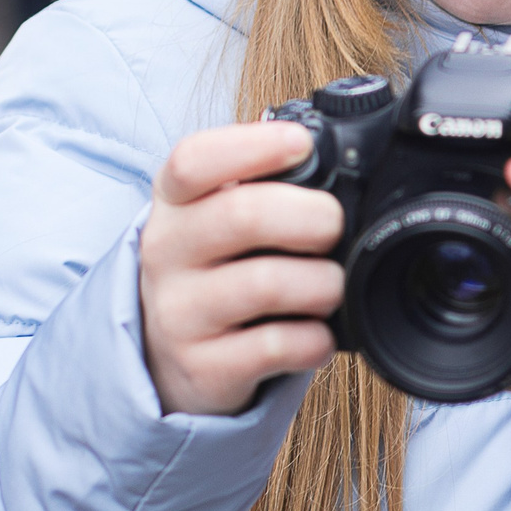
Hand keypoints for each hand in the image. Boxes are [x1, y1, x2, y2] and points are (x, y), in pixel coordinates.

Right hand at [139, 121, 344, 415]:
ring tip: (330, 287)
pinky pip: (275, 345)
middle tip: (334, 227)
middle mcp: (167, 252)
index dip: (252, 145)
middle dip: (311, 216)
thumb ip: (263, 188)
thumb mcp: (216, 218)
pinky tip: (317, 334)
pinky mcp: (202, 366)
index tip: (301, 144)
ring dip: (323, 283)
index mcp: (174, 202)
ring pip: (267, 283)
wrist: (167, 356)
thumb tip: (344, 172)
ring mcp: (179, 312)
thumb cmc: (215, 270)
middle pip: (242, 215)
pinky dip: (314, 339)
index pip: (193, 160)